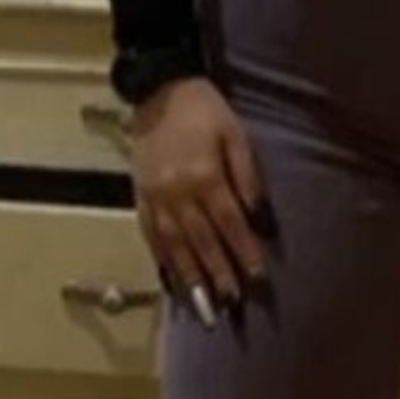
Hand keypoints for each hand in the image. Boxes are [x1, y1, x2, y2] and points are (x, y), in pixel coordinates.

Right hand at [131, 77, 271, 315]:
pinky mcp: (141, 198)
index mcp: (205, 176)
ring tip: (203, 307)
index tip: (257, 279)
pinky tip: (174, 282)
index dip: (244, 252)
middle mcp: (177, 193)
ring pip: (175, 246)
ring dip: (190, 279)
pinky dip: (164, 262)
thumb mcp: (235, 135)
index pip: (229, 223)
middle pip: (202, 241)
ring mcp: (156, 198)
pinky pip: (152, 236)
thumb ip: (248, 177)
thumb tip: (259, 218)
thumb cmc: (205, 112)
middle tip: (230, 306)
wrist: (158, 91)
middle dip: (218, 275)